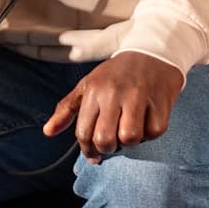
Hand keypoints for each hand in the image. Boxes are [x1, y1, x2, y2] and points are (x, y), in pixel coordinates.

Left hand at [42, 53, 184, 163]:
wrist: (152, 53)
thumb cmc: (116, 74)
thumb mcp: (88, 85)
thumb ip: (66, 109)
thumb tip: (47, 132)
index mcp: (94, 90)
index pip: (83, 133)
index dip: (88, 150)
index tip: (94, 154)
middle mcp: (114, 93)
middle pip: (105, 140)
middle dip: (108, 148)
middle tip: (113, 141)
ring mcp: (139, 97)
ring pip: (129, 139)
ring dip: (129, 141)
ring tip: (129, 129)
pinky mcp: (161, 103)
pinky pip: (153, 133)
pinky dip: (150, 133)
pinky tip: (146, 120)